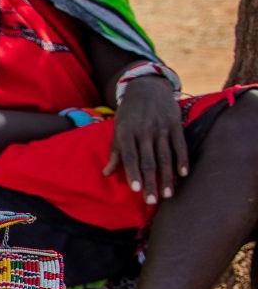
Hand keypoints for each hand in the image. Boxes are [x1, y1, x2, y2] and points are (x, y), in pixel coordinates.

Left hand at [105, 77, 186, 204]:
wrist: (147, 87)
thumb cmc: (129, 113)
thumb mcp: (118, 129)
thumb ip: (115, 152)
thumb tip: (105, 174)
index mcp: (127, 133)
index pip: (130, 157)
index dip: (134, 173)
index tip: (136, 190)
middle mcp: (144, 131)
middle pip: (148, 161)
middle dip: (150, 182)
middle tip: (152, 201)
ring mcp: (161, 128)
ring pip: (165, 156)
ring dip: (167, 177)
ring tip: (167, 195)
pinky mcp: (175, 124)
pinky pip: (180, 145)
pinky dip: (182, 159)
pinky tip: (183, 174)